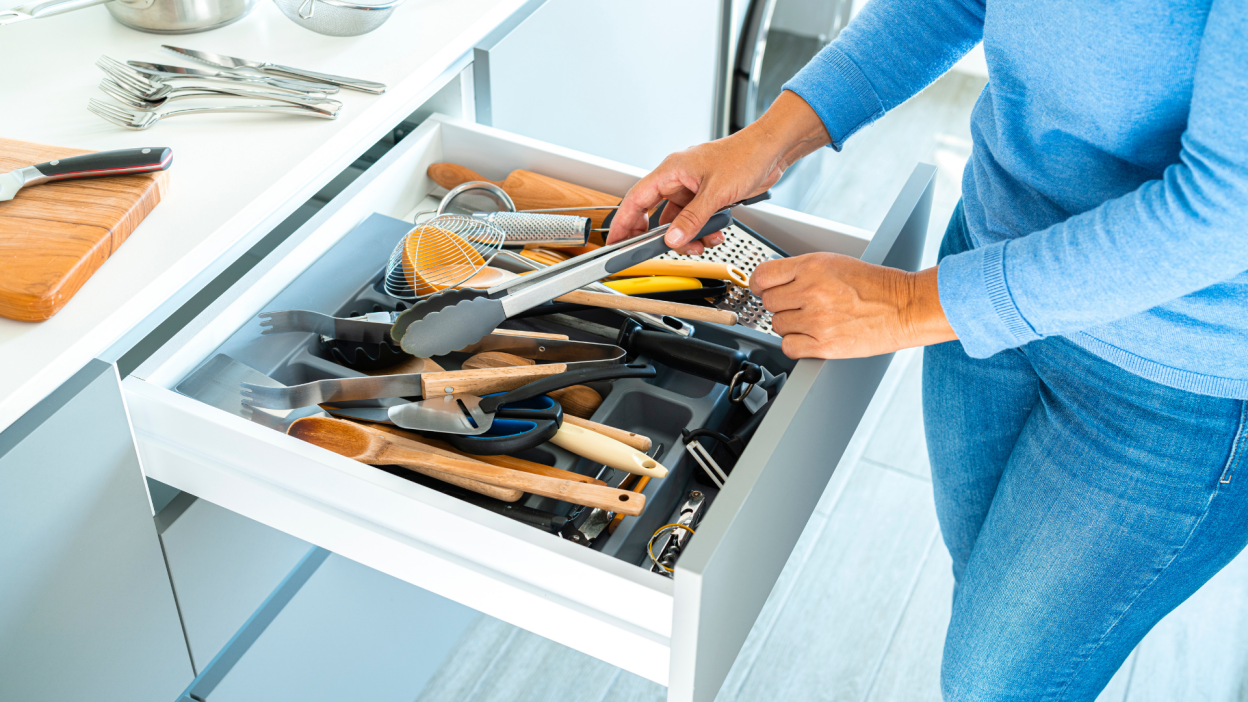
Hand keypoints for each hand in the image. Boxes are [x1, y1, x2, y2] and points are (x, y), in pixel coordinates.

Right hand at [607, 91, 829, 254]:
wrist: (771, 151)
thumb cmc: (745, 155)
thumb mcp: (715, 193)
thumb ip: (692, 219)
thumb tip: (672, 238)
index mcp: (671, 171)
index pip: (636, 199)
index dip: (623, 222)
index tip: (615, 241)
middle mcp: (678, 180)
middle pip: (655, 214)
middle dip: (661, 236)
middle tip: (661, 251)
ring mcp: (692, 189)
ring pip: (678, 221)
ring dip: (688, 236)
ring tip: (702, 242)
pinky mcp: (707, 197)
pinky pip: (695, 220)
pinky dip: (702, 231)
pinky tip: (715, 233)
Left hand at [751, 253, 956, 358]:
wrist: (906, 307)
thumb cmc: (876, 286)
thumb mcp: (835, 263)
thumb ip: (802, 270)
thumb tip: (772, 282)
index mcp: (812, 266)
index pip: (763, 276)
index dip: (760, 284)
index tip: (763, 289)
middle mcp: (811, 291)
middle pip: (768, 302)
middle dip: (781, 304)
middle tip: (800, 305)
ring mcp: (816, 319)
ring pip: (777, 325)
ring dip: (791, 324)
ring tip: (814, 319)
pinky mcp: (824, 345)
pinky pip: (788, 347)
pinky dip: (796, 344)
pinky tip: (811, 337)